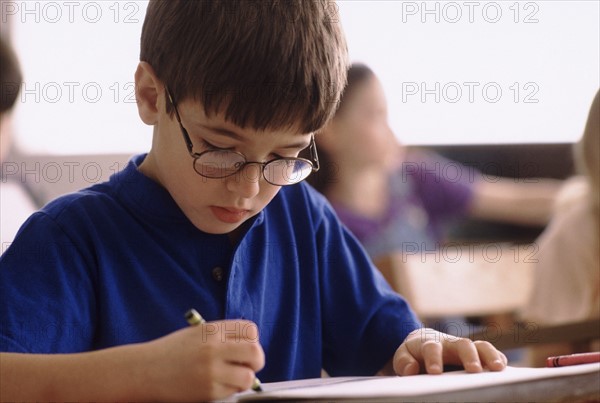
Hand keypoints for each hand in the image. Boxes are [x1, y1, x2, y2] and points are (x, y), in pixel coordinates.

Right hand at [142, 320, 264, 400]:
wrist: (146, 371)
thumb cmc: (172, 352)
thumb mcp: (197, 333)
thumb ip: (223, 336)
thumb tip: (249, 344)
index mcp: (213, 330)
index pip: (250, 330)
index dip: (252, 340)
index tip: (246, 347)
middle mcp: (214, 348)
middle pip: (255, 352)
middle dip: (256, 360)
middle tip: (247, 365)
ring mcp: (212, 370)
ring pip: (249, 377)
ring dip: (244, 378)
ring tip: (232, 377)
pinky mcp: (209, 390)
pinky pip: (233, 391)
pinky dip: (230, 389)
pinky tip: (217, 384)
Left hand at [392, 328, 506, 375]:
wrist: (423, 345)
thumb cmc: (414, 355)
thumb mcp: (403, 356)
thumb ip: (403, 362)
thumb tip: (412, 370)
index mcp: (429, 343)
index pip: (432, 347)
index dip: (434, 358)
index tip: (434, 372)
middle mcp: (450, 343)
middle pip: (462, 344)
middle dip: (468, 356)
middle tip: (473, 370)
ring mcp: (466, 348)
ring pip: (481, 346)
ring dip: (490, 356)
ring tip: (498, 369)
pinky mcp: (478, 355)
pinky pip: (492, 354)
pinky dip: (499, 359)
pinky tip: (506, 372)